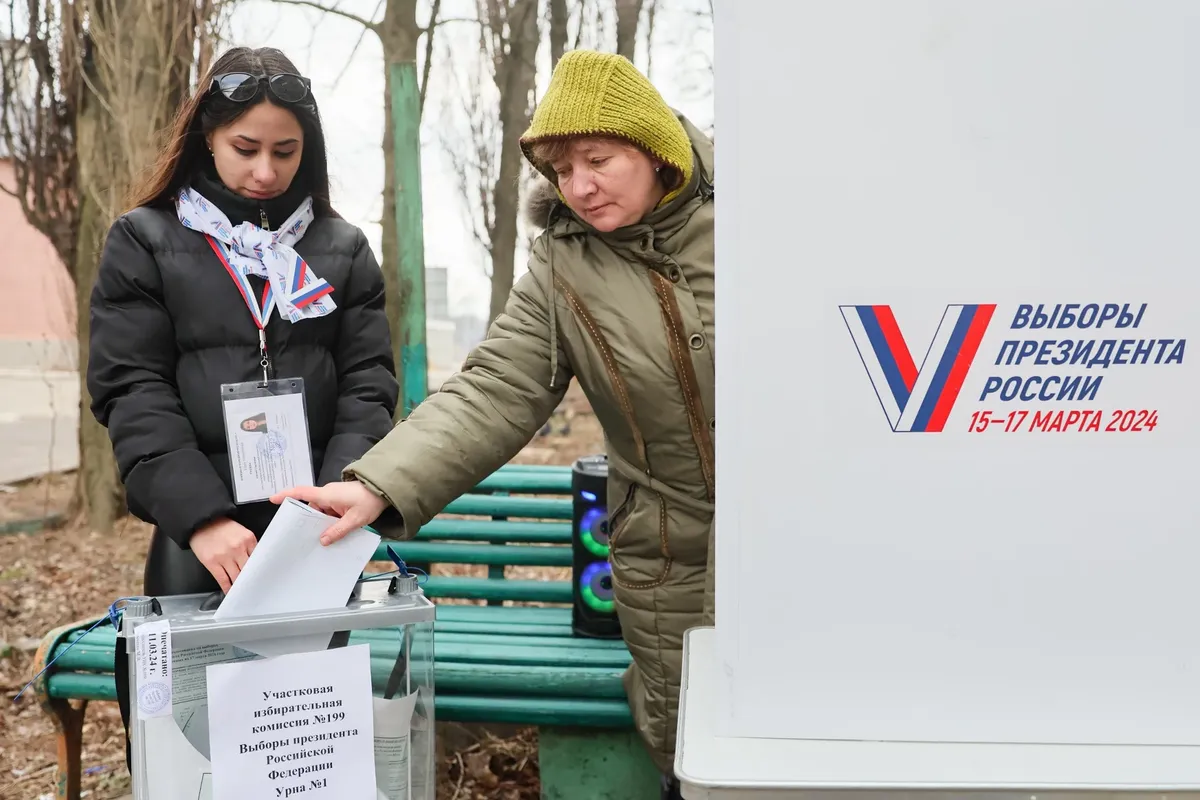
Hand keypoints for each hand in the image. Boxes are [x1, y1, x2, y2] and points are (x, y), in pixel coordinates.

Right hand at [190, 517, 257, 592]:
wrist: (201, 522)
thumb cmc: (221, 527)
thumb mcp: (241, 532)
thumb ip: (249, 546)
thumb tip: (254, 562)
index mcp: (248, 539)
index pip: (258, 559)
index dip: (259, 570)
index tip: (261, 577)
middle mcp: (238, 548)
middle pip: (248, 569)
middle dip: (251, 579)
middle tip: (253, 588)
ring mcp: (225, 556)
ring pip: (236, 576)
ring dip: (239, 585)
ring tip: (242, 591)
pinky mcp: (212, 562)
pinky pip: (223, 579)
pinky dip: (227, 588)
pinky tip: (229, 592)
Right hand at [270, 481, 387, 545]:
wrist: (384, 491)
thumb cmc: (370, 501)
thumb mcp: (355, 519)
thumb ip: (338, 530)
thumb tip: (322, 540)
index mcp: (327, 495)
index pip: (302, 493)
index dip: (286, 495)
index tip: (273, 499)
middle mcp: (328, 494)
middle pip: (310, 508)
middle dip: (307, 522)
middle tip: (303, 537)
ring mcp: (333, 497)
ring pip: (320, 512)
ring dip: (321, 524)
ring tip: (321, 539)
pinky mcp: (339, 501)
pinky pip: (328, 512)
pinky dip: (328, 522)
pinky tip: (331, 533)